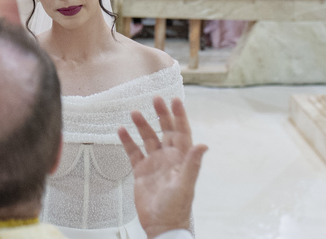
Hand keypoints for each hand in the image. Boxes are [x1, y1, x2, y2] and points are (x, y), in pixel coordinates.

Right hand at [118, 97, 206, 237]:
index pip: (181, 132)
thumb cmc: (176, 208)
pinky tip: (121, 130)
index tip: (175, 100)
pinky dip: (127, 141)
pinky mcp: (141, 171)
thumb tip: (203, 145)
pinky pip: (133, 152)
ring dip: (142, 125)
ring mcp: (154, 163)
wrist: (161, 226)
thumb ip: (192, 164)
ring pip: (148, 138)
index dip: (179, 116)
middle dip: (161, 114)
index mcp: (181, 159)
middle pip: (165, 130)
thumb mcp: (185, 185)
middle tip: (155, 98)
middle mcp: (168, 158)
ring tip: (134, 112)